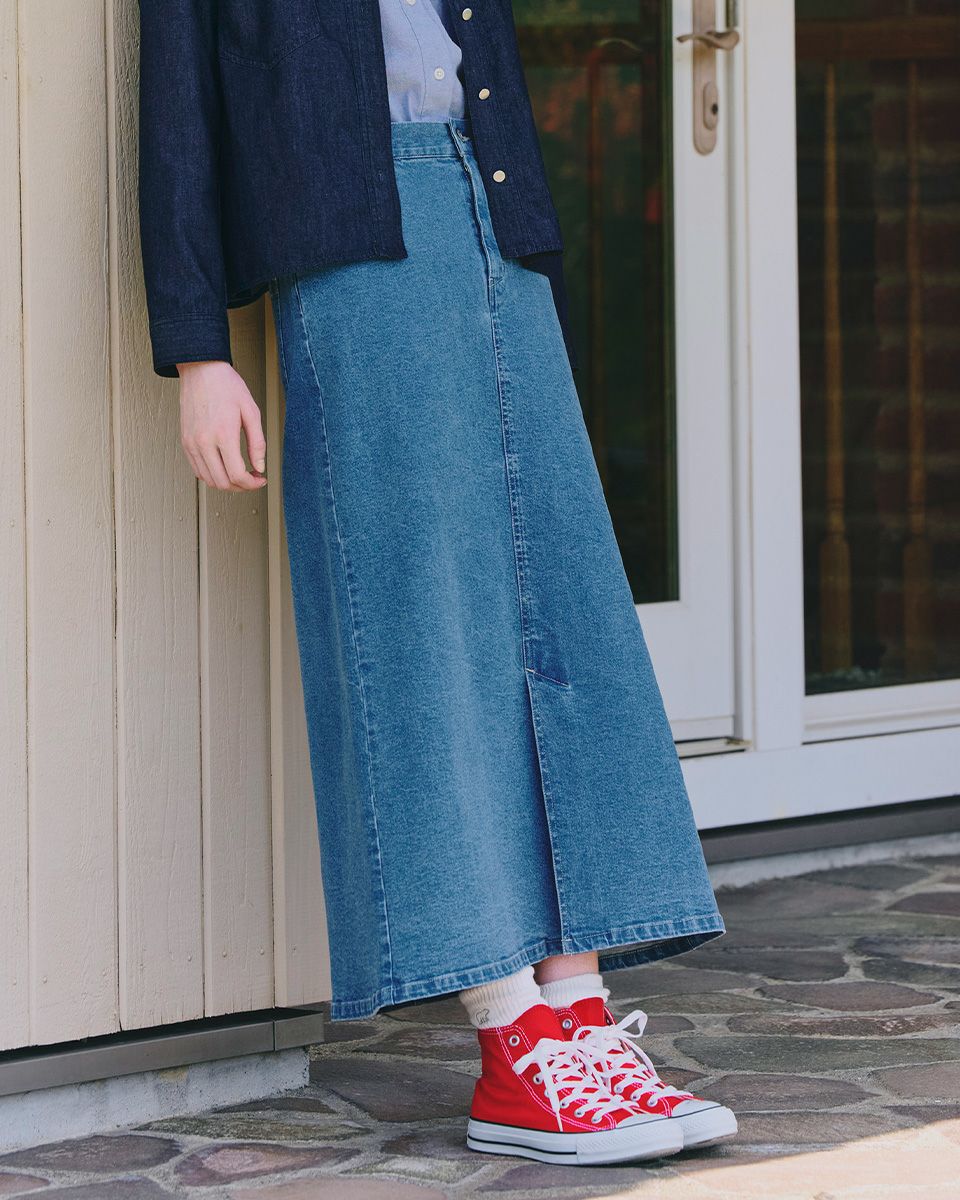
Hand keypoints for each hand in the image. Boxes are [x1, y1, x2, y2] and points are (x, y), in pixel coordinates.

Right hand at [177, 360, 266, 491]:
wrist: (201, 370)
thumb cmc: (227, 387)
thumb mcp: (251, 411)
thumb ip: (257, 443)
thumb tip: (259, 467)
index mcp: (224, 434)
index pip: (237, 475)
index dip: (252, 484)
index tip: (260, 479)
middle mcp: (204, 442)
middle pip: (222, 482)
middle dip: (241, 487)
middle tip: (252, 479)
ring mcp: (191, 443)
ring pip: (208, 480)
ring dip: (226, 484)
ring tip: (239, 474)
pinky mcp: (185, 442)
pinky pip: (197, 469)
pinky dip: (212, 475)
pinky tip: (224, 467)